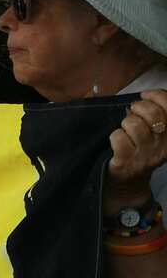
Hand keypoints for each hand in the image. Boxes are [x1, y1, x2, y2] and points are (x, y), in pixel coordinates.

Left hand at [105, 90, 166, 212]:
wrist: (129, 182)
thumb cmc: (141, 151)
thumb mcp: (157, 134)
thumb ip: (157, 115)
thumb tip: (147, 95)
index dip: (157, 96)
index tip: (145, 95)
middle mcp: (162, 146)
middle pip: (152, 114)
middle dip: (138, 107)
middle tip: (133, 113)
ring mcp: (145, 155)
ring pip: (134, 124)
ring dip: (125, 123)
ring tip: (125, 129)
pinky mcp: (126, 161)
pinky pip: (118, 137)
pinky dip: (115, 135)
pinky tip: (118, 141)